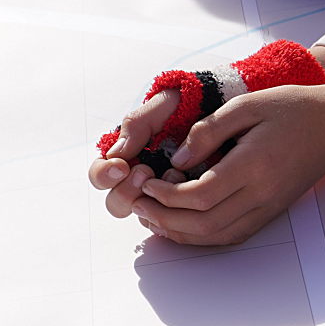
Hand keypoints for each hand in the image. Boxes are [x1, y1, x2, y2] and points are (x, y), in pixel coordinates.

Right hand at [87, 82, 185, 217]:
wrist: (225, 110)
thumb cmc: (189, 106)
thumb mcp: (162, 106)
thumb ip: (137, 124)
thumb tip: (116, 153)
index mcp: (125, 157)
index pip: (100, 176)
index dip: (104, 175)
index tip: (121, 166)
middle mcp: (138, 180)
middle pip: (116, 204)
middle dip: (127, 191)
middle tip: (146, 172)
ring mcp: (161, 195)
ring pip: (143, 214)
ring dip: (153, 200)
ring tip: (174, 176)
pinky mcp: (184, 205)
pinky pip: (173, 219)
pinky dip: (178, 208)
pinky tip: (191, 189)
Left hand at [128, 53, 324, 248]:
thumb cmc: (292, 108)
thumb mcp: (246, 105)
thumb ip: (207, 132)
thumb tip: (175, 161)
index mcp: (254, 165)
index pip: (201, 195)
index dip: (166, 196)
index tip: (146, 182)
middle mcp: (261, 194)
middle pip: (204, 224)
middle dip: (165, 219)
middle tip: (139, 204)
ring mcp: (267, 207)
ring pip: (216, 236)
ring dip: (179, 233)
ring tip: (152, 216)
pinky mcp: (270, 212)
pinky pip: (231, 235)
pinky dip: (201, 237)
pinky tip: (181, 225)